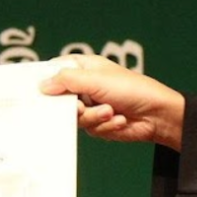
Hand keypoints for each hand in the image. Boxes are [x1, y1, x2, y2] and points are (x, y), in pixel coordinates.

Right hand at [41, 55, 185, 149]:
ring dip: (95, 117)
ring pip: (75, 118)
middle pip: (60, 99)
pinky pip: (90, 128)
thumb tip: (42, 85)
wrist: (157, 116)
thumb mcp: (96, 80)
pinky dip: (105, 125)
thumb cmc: (133, 90)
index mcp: (84, 68)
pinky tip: (120, 119)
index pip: (55, 71)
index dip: (46, 81)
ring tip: (111, 112)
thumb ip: (67, 81)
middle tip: (81, 106)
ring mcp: (91, 105)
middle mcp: (85, 86)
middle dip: (74, 106)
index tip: (39, 92)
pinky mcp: (98, 123)